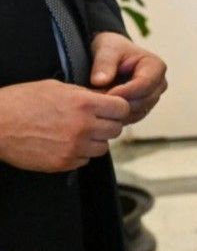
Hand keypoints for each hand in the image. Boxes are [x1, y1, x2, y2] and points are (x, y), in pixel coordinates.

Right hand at [0, 79, 129, 171]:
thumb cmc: (20, 101)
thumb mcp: (55, 87)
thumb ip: (84, 94)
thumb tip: (104, 99)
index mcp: (84, 104)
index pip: (122, 108)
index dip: (117, 108)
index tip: (110, 109)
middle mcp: (83, 126)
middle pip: (116, 129)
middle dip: (107, 124)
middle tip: (92, 121)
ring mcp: (74, 147)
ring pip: (103, 147)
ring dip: (94, 141)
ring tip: (75, 133)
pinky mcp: (64, 163)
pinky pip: (85, 160)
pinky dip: (79, 153)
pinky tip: (63, 143)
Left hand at [90, 32, 167, 123]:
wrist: (111, 56)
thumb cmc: (111, 49)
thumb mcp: (106, 49)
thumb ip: (104, 64)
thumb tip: (99, 81)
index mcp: (156, 66)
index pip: (145, 84)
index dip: (125, 91)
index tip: (104, 94)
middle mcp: (159, 84)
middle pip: (143, 101)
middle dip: (120, 102)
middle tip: (96, 102)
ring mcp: (153, 98)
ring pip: (138, 111)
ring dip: (118, 110)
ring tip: (97, 105)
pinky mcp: (143, 108)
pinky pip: (132, 117)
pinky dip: (117, 115)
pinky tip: (102, 109)